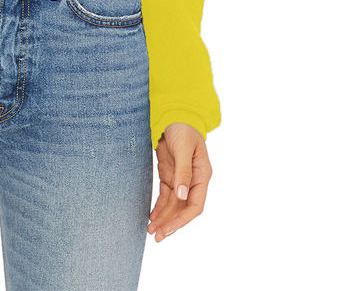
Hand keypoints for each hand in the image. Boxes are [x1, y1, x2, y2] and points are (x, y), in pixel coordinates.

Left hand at [146, 122, 211, 241]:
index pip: (195, 205)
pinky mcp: (170, 177)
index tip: (169, 228)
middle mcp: (192, 182)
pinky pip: (165, 197)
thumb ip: (183, 171)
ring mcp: (181, 180)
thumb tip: (182, 195)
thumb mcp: (184, 148)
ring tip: (151, 231)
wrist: (173, 116)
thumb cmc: (183, 129)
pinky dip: (159, 208)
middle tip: (157, 236)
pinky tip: (152, 218)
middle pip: (183, 209)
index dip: (183, 219)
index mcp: (202, 176)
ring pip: (173, 206)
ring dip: (163, 219)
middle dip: (171, 224)